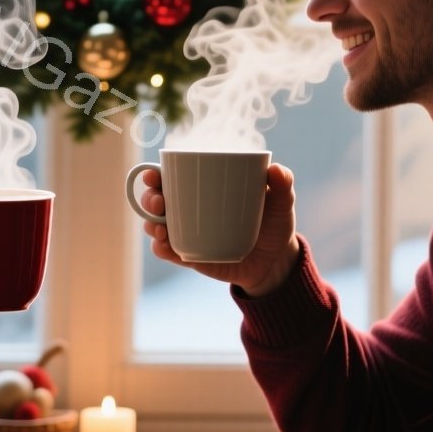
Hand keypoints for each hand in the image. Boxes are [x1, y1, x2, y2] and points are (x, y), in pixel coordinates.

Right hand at [138, 163, 300, 296]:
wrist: (275, 261)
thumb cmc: (274, 223)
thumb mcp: (282, 204)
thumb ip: (283, 184)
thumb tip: (276, 169)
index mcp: (203, 188)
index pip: (172, 177)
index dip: (155, 174)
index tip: (152, 174)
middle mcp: (188, 209)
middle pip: (157, 200)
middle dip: (149, 199)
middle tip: (159, 202)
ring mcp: (187, 233)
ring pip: (156, 225)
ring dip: (150, 224)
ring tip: (160, 228)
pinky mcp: (191, 256)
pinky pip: (169, 252)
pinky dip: (161, 249)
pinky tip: (164, 246)